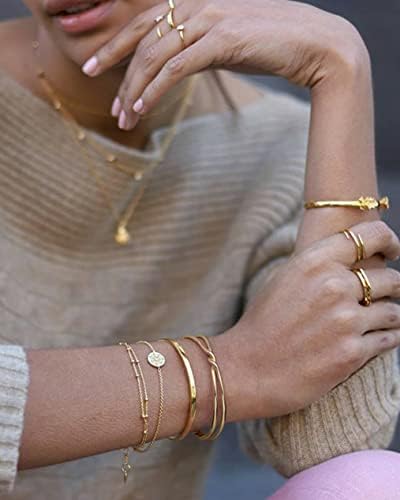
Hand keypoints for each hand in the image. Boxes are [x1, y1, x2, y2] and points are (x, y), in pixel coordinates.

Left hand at [81, 0, 367, 128]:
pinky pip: (177, 68)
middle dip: (119, 72)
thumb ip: (201, 48)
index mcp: (198, 4)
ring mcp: (211, 20)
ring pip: (156, 56)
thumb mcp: (229, 44)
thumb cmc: (276, 45)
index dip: (117, 44)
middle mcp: (199, 6)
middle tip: (106, 101)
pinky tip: (142, 107)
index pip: (145, 23)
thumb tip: (180, 65)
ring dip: (135, 89)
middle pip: (143, 40)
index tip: (97, 66)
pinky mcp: (223, 40)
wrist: (318, 44)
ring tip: (124, 118)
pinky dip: (155, 88)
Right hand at [213, 221, 399, 420]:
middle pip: (391, 278)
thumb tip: (353, 254)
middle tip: (377, 298)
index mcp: (314, 262)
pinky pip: (390, 338)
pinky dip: (382, 339)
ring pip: (393, 311)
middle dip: (388, 289)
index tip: (393, 253)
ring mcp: (345, 320)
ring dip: (385, 317)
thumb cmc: (264, 323)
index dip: (390, 242)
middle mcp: (333, 285)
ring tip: (366, 324)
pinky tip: (363, 342)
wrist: (248, 369)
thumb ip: (319, 263)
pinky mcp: (353, 353)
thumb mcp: (285, 278)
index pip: (371, 236)